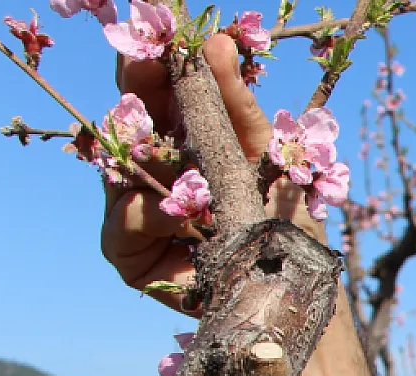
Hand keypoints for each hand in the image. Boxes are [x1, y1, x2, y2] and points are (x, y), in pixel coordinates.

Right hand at [102, 34, 317, 312]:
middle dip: (137, 90)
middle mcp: (156, 173)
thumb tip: (217, 42)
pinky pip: (125, 222)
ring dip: (141, 149)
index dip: (155, 67)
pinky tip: (177, 212)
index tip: (161, 40)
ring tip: (166, 138)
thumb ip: (240, 106)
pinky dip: (149, 213)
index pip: (159, 96)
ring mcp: (138, 211)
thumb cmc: (286, 227)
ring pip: (118, 167)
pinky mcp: (132, 255)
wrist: (297, 295)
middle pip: (129, 121)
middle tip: (144, 62)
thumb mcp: (269, 159)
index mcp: (187, 144)